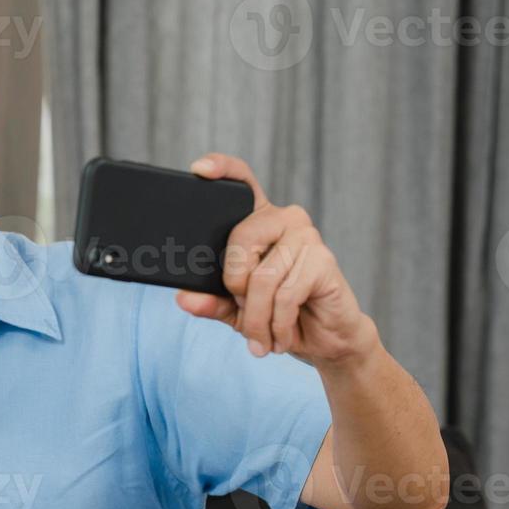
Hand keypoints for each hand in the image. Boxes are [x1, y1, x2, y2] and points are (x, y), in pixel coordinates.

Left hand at [175, 152, 377, 366]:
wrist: (324, 340)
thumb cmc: (279, 316)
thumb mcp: (235, 309)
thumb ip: (210, 301)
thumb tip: (184, 298)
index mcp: (258, 221)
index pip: (243, 182)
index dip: (222, 169)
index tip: (198, 170)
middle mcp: (284, 219)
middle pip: (240, 241)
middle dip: (235, 286)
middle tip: (245, 311)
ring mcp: (307, 236)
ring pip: (262, 278)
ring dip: (256, 317)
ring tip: (261, 335)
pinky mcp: (323, 261)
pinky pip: (284, 294)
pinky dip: (276, 323)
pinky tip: (279, 335)